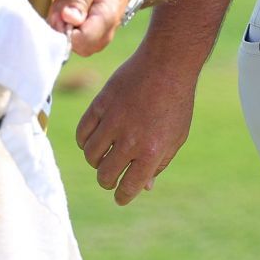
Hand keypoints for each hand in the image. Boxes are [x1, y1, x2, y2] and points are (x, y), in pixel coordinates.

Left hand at [48, 0, 135, 55]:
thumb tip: (69, 19)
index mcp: (105, 20)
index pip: (79, 41)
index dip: (64, 27)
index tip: (64, 9)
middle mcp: (102, 35)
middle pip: (70, 44)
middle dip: (60, 23)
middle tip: (67, 0)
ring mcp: (96, 39)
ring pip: (67, 41)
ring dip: (60, 20)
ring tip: (70, 0)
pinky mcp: (89, 39)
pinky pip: (68, 38)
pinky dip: (62, 22)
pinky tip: (70, 6)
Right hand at [74, 41, 202, 205]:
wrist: (167, 63)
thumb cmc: (176, 102)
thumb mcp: (176, 137)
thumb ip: (158, 164)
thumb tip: (143, 187)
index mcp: (152, 151)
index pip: (128, 188)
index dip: (122, 196)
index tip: (120, 196)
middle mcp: (130, 139)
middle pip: (104, 175)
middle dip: (107, 181)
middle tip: (111, 175)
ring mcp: (113, 121)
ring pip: (90, 156)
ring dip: (96, 161)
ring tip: (105, 155)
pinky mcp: (100, 104)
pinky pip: (82, 133)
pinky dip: (85, 141)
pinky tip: (95, 139)